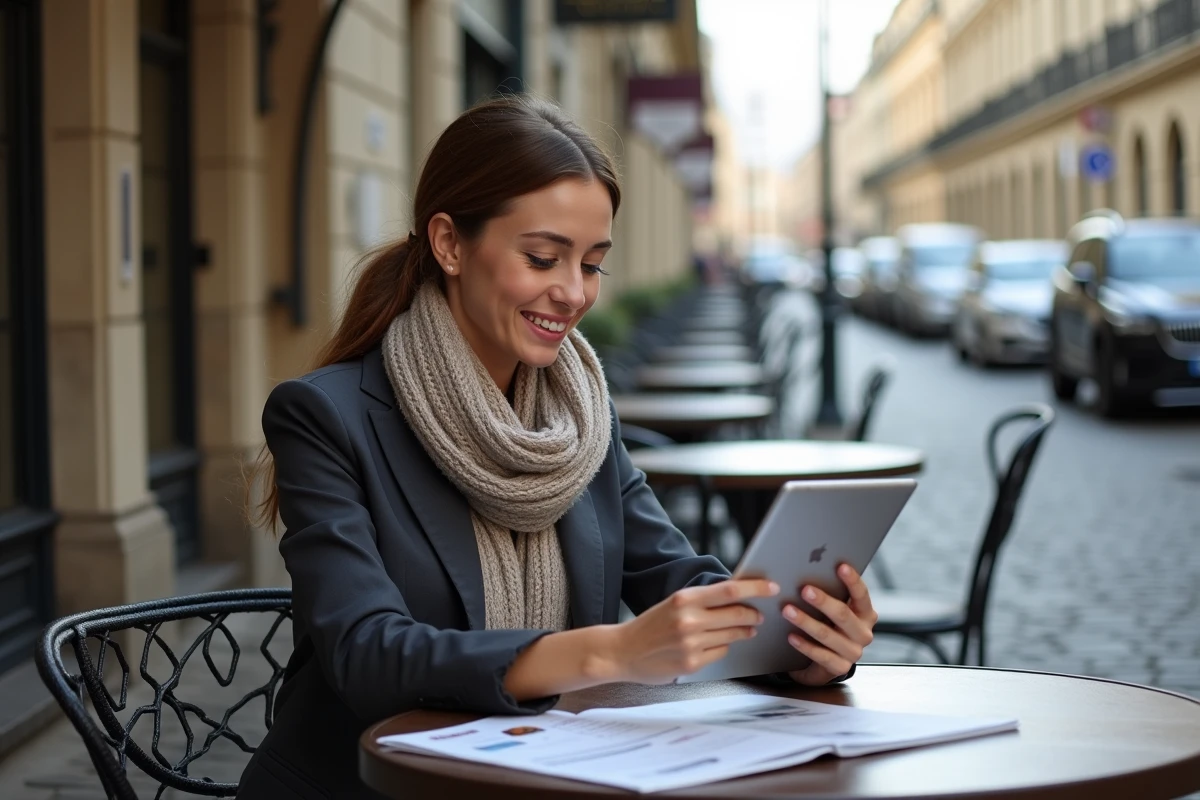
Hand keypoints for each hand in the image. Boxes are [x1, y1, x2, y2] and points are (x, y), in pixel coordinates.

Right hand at [607, 580, 778, 684]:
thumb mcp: (673, 604)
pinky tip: (715, 644)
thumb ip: (702, 601)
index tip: (772, 587)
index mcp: (684, 599)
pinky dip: (723, 646)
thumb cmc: (650, 625)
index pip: (730, 590)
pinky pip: (721, 652)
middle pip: (737, 614)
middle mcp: (689, 620)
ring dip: (744, 631)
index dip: (755, 588)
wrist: (622, 651)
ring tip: (746, 629)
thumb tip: (738, 597)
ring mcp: (691, 643)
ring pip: (732, 635)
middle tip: (760, 615)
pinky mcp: (692, 664)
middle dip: (754, 614)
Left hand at [784, 564, 876, 685]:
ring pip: (828, 635)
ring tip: (788, 610)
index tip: (840, 566)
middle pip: (843, 614)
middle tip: (805, 589)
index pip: (862, 595)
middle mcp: (863, 633)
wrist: (827, 661)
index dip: (852, 580)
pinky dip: (804, 645)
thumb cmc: (830, 627)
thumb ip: (832, 594)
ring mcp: (853, 652)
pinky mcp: (840, 668)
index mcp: (866, 614)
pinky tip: (791, 636)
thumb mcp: (835, 611)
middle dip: (823, 601)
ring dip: (806, 621)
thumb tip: (810, 571)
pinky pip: (821, 655)